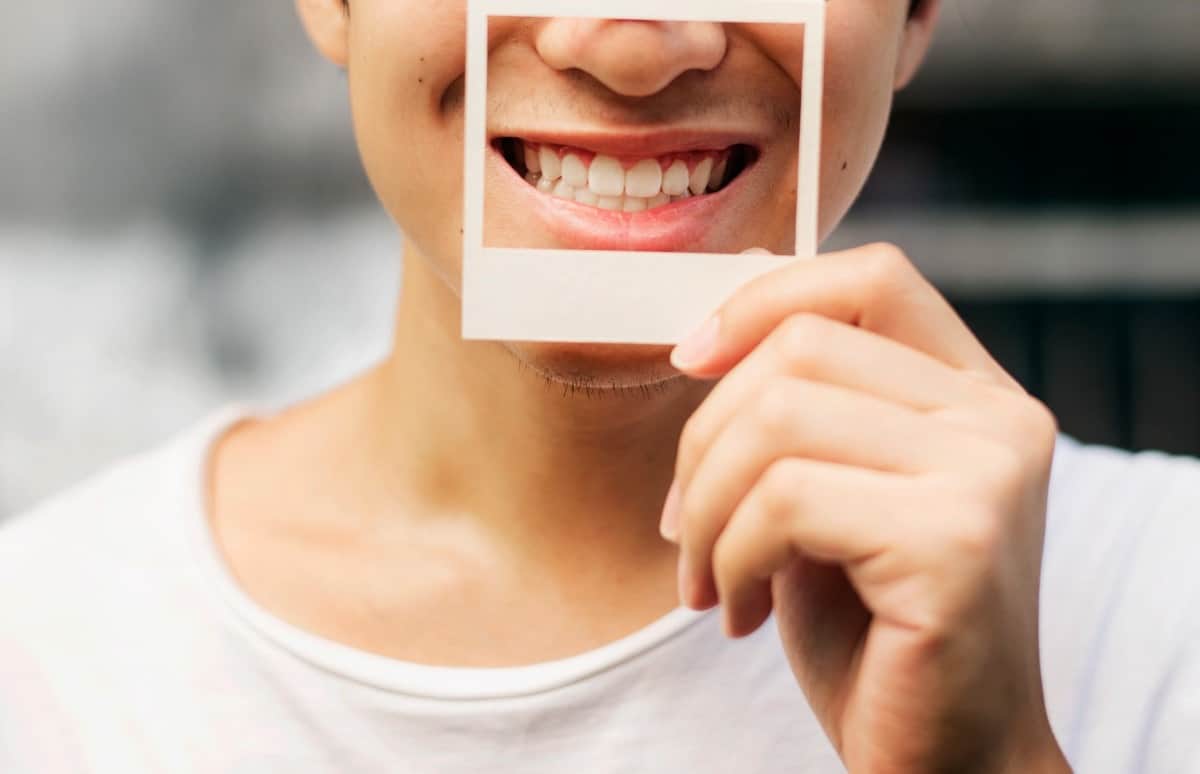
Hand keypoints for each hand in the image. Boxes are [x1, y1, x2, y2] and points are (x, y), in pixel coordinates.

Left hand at [660, 244, 1069, 772]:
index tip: (690, 358)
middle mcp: (997, 420)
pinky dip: (732, 557)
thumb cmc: (874, 633)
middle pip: (801, 346)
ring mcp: (986, 475)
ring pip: (777, 418)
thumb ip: (799, 414)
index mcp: (974, 396)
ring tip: (712, 581)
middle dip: (704, 437)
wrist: (945, 758)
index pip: (871, 279)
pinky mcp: (954, 540)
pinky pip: (785, 500)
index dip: (765, 299)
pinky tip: (744, 613)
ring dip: (709, 511)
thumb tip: (709, 328)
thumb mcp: (828, 499)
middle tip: (686, 525)